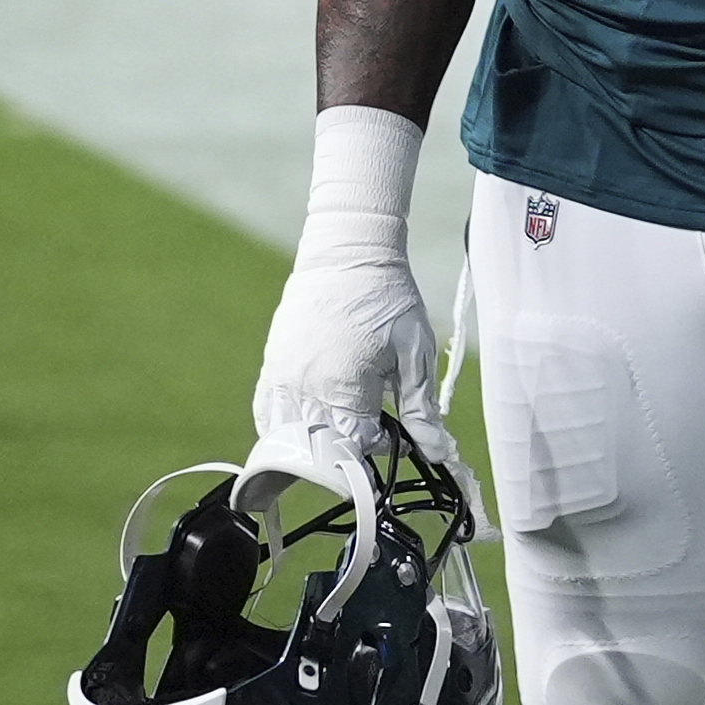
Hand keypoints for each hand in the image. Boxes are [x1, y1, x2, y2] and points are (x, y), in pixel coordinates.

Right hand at [250, 244, 466, 488]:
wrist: (348, 253)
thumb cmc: (388, 298)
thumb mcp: (415, 353)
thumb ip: (421, 408)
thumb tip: (438, 452)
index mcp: (343, 388)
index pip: (358, 447)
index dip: (383, 447)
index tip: (399, 433)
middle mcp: (304, 389)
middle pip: (323, 449)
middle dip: (351, 449)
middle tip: (375, 429)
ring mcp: (282, 379)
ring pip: (290, 440)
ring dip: (317, 444)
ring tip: (344, 426)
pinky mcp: (271, 367)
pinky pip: (267, 415)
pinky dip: (287, 429)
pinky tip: (310, 424)